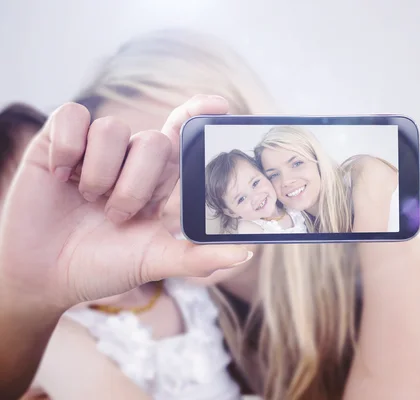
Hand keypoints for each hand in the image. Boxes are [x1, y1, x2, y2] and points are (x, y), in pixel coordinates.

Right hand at [0, 95, 251, 310]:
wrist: (44, 278)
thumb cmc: (103, 266)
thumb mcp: (154, 262)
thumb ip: (198, 257)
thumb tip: (246, 253)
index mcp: (159, 180)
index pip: (183, 135)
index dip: (199, 114)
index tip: (219, 105)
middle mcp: (131, 159)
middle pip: (153, 141)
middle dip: (137, 185)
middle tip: (117, 215)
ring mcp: (95, 149)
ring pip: (113, 129)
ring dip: (102, 174)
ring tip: (88, 202)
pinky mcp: (57, 143)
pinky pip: (72, 117)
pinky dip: (68, 147)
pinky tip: (61, 176)